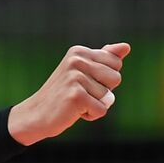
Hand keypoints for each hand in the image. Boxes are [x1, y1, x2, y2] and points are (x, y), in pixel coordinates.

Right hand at [8, 42, 130, 143]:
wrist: (37, 114)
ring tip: (76, 103)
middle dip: (103, 92)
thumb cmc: (64, 94)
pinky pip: (101, 110)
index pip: (116, 63)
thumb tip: (126, 46)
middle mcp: (76, 60)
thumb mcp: (84, 73)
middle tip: (81, 94)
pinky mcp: (76, 96)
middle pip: (116, 78)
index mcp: (79, 52)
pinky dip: (91, 115)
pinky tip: (74, 111)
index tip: (86, 82)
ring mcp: (75, 77)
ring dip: (95, 105)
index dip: (106, 79)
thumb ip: (105, 59)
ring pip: (108, 97)